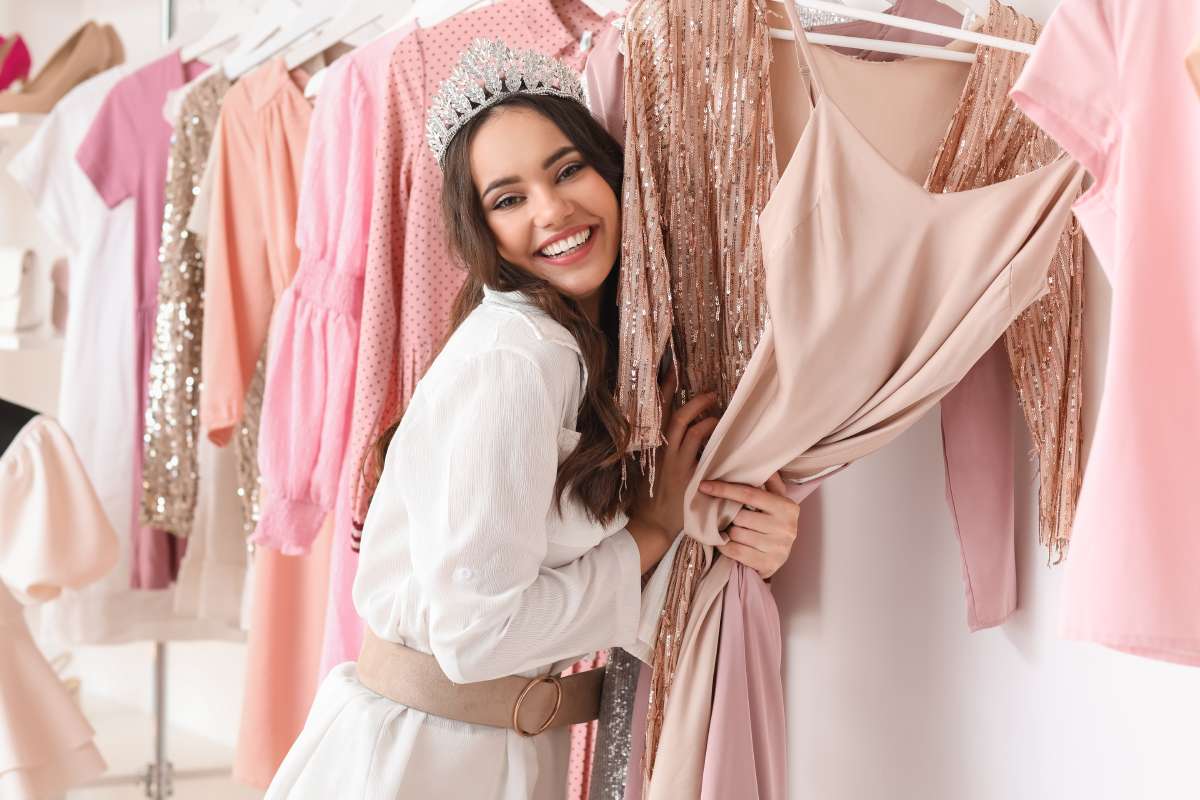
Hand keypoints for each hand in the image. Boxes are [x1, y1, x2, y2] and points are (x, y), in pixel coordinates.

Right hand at [627, 373, 719, 572]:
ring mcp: (674, 462)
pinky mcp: (686, 474)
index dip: (663, 391)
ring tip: (718, 411)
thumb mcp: (646, 470)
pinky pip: (699, 447)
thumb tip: (670, 432)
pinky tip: (717, 430)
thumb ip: (658, 450)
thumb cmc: (649, 500)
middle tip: (710, 393)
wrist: (651, 524)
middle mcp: (660, 451)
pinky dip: (708, 434)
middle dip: (693, 401)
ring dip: (705, 416)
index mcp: (650, 448)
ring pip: (688, 428)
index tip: (670, 371)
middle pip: (674, 415)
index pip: (656, 413)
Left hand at [700, 472, 799, 579]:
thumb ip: (768, 482)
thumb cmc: (773, 522)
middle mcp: (786, 527)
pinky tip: (727, 542)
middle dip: (728, 515)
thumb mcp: (776, 500)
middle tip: (726, 516)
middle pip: (740, 516)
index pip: (749, 494)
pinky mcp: (768, 564)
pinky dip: (725, 546)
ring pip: (736, 534)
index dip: (724, 489)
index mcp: (787, 507)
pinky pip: (734, 551)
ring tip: (731, 530)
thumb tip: (755, 460)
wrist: (780, 556)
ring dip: (728, 531)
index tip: (704, 485)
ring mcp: (778, 547)